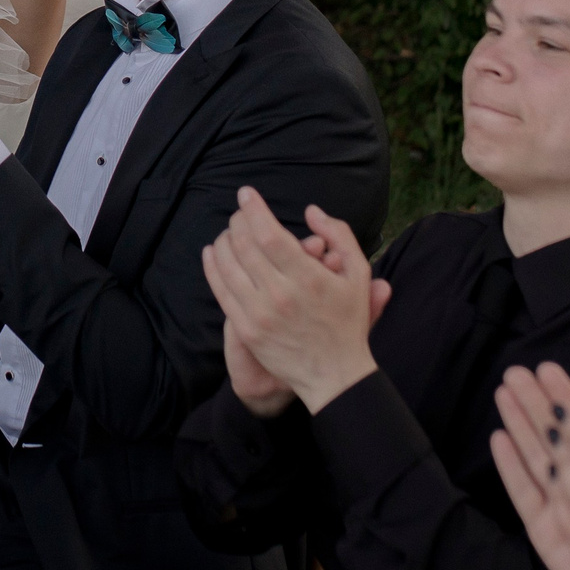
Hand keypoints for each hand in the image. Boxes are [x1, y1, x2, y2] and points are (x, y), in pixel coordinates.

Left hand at [201, 189, 389, 412]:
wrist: (335, 375)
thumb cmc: (347, 321)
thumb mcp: (359, 274)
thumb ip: (339, 236)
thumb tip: (310, 211)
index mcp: (308, 278)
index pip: (270, 234)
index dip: (254, 210)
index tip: (246, 194)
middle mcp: (280, 295)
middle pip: (245, 245)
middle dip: (237, 221)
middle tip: (239, 212)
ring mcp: (259, 314)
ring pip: (227, 265)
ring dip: (223, 240)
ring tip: (228, 231)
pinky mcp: (246, 330)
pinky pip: (220, 291)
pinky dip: (212, 267)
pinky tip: (211, 253)